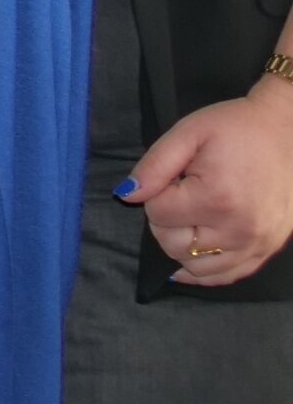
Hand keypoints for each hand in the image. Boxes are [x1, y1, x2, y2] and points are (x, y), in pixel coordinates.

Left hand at [121, 79, 292, 287]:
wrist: (289, 132)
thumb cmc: (236, 128)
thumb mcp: (188, 133)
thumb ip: (153, 166)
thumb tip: (127, 195)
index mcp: (217, 198)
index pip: (157, 214)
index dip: (156, 194)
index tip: (175, 177)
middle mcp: (239, 230)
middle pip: (172, 245)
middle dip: (165, 220)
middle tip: (181, 194)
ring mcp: (256, 245)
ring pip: (195, 267)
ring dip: (182, 245)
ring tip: (191, 217)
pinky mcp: (267, 251)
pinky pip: (226, 276)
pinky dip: (204, 269)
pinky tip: (196, 251)